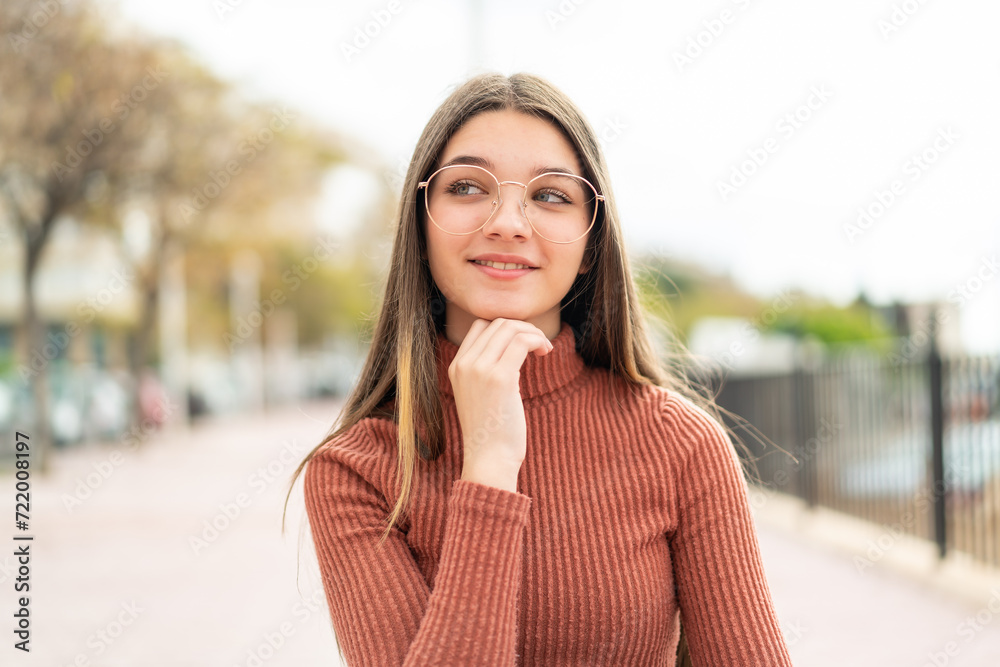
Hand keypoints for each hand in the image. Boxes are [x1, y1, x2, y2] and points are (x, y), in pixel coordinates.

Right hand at [449, 318, 553, 491]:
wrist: (489, 458)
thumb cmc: (491, 432)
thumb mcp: (480, 395)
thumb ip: (487, 370)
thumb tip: (514, 348)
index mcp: (456, 366)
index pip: (480, 326)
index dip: (505, 327)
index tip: (523, 342)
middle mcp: (464, 364)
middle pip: (497, 323)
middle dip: (523, 327)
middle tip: (539, 344)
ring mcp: (479, 369)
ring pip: (510, 328)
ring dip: (533, 333)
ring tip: (545, 348)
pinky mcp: (500, 378)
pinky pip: (522, 341)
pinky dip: (538, 340)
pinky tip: (546, 352)